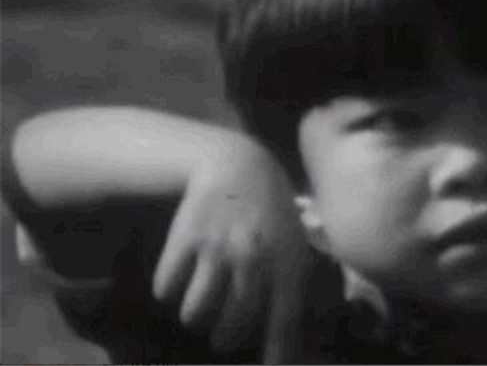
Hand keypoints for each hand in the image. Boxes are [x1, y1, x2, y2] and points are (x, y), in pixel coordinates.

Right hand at [152, 135, 311, 355]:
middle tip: (222, 329)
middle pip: (229, 331)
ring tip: (203, 299)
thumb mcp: (293, 248)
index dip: (277, 357)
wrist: (239, 166)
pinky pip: (166, 290)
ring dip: (195, 316)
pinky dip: (169, 290)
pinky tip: (183, 273)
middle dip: (223, 338)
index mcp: (288, 264)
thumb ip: (290, 291)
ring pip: (193, 315)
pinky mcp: (186, 237)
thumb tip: (284, 348)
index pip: (284, 324)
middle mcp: (255, 260)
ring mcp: (219, 248)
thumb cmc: (271, 214)